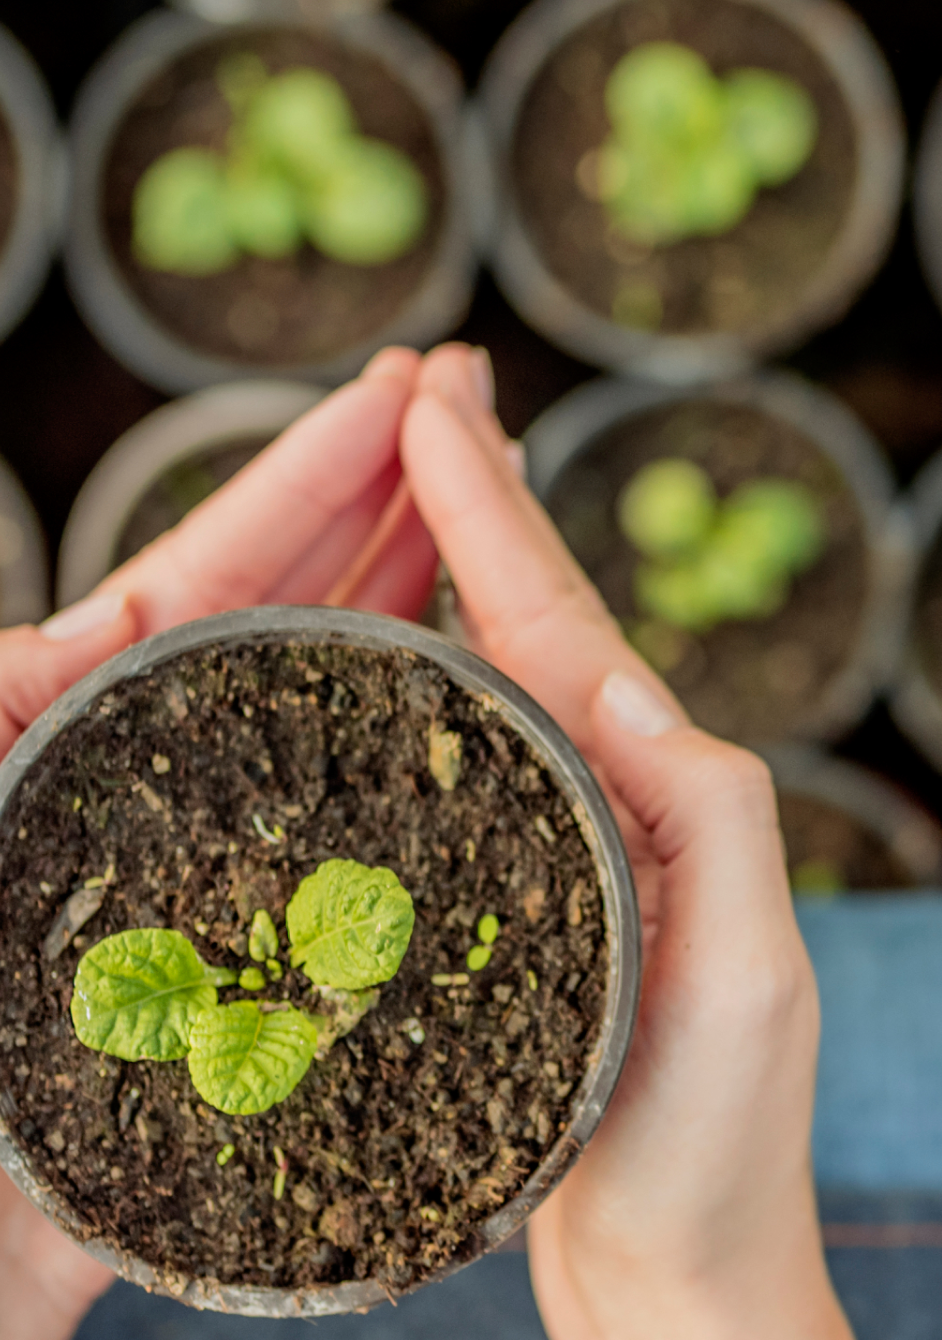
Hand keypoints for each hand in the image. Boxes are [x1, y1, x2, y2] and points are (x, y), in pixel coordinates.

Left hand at [0, 346, 440, 1339]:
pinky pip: (345, 819)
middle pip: (279, 609)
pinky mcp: (256, 947)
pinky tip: (471, 713)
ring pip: (320, 700)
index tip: (407, 392)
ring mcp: (211, 855)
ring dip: (402, 599)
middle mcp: (153, 776)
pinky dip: (403, 749)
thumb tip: (91, 625)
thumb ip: (6, 717)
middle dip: (376, 499)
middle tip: (474, 413)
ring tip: (494, 522)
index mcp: (73, 731)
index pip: (209, 576)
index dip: (309, 471)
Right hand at [400, 346, 912, 1339]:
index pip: (558, 629)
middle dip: (478, 504)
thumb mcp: (746, 977)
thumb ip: (709, 815)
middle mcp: (617, 807)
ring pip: (500, 684)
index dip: (493, 515)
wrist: (681, 1280)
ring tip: (410, 490)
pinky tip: (397, 667)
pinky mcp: (520, 910)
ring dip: (455, 577)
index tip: (433, 412)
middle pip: (535, 627)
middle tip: (428, 393)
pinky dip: (434, 690)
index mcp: (660, 798)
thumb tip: (614, 668)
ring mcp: (568, 852)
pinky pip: (471, 768)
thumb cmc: (717, 1150)